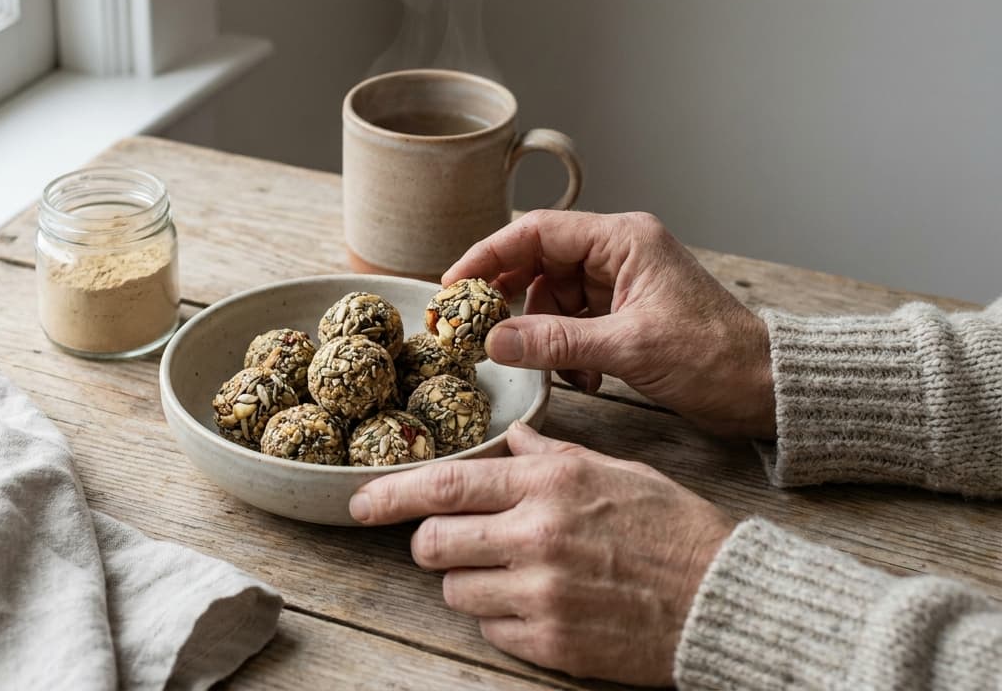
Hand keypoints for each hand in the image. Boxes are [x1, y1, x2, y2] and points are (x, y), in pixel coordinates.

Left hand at [349, 423, 735, 685]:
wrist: (722, 598)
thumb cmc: (672, 529)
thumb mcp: (612, 470)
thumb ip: (549, 456)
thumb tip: (509, 440)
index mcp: (550, 484)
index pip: (445, 484)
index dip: (390, 494)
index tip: (360, 502)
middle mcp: (537, 534)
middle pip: (434, 542)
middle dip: (431, 544)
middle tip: (450, 544)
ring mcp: (542, 592)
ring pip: (456, 590)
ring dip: (469, 583)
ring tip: (513, 576)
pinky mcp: (551, 641)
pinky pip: (490, 629)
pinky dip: (502, 618)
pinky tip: (541, 605)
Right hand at [446, 210, 773, 438]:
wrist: (765, 387)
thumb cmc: (715, 358)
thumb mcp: (629, 349)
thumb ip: (556, 342)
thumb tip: (493, 342)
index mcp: (623, 239)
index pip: (535, 232)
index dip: (487, 256)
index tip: (453, 286)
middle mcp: (619, 252)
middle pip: (538, 262)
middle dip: (511, 301)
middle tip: (478, 331)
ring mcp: (622, 282)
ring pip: (552, 297)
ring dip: (544, 334)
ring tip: (557, 367)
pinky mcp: (625, 312)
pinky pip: (573, 322)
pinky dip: (566, 349)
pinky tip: (585, 377)